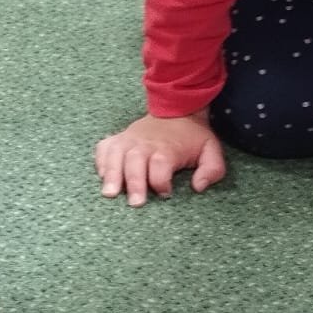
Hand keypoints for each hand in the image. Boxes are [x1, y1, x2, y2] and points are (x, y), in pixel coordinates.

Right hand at [95, 112, 225, 206]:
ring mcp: (129, 140)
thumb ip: (212, 169)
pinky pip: (104, 148)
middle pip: (135, 162)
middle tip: (135, 203)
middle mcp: (145, 144)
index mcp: (167, 148)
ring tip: (109, 193)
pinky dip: (100, 161)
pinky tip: (102, 176)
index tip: (165, 193)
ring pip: (116, 156)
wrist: (177, 108)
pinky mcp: (119, 139)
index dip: (162, 181)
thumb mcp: (211, 149)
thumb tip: (198, 186)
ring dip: (111, 174)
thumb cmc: (192, 136)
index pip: (161, 165)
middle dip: (134, 183)